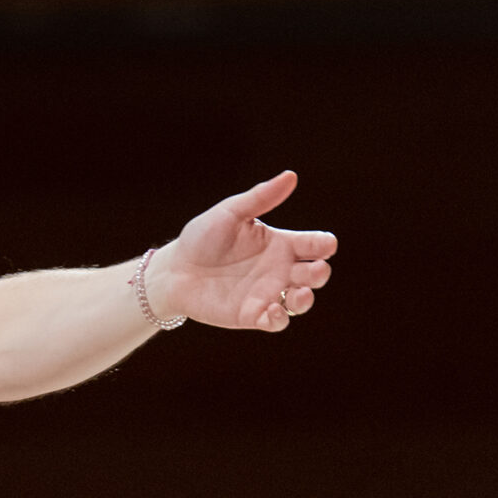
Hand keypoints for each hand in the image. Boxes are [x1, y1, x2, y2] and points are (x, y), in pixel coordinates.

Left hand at [149, 171, 335, 331]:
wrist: (173, 270)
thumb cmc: (201, 238)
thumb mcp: (230, 213)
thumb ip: (260, 198)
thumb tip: (291, 176)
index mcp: (280, 243)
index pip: (314, 245)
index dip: (324, 244)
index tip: (324, 245)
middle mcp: (279, 269)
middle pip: (314, 274)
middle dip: (320, 273)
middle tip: (313, 269)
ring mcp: (268, 293)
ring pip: (301, 301)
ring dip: (306, 299)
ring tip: (300, 294)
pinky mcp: (252, 314)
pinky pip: (276, 322)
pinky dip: (279, 318)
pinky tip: (271, 310)